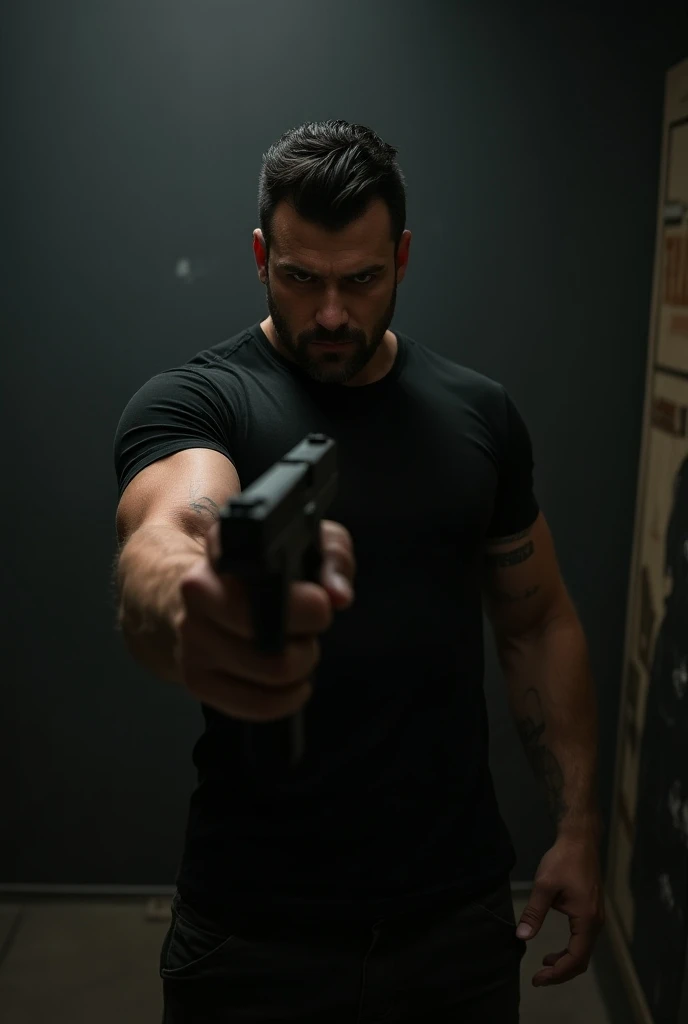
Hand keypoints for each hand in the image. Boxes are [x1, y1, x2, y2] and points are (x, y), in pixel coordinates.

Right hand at [173, 519, 354, 720]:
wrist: (209, 596)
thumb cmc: (265, 571)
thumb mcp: (308, 543)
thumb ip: (333, 558)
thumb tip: (338, 594)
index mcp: (224, 547)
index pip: (262, 574)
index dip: (300, 599)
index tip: (318, 603)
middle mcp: (197, 590)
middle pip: (272, 633)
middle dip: (307, 635)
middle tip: (308, 627)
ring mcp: (192, 637)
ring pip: (272, 671)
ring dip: (301, 665)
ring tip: (296, 647)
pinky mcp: (195, 678)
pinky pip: (256, 705)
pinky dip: (287, 698)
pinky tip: (291, 681)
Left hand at [516, 834, 604, 986]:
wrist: (580, 840)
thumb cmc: (563, 860)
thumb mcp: (544, 886)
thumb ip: (534, 912)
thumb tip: (522, 936)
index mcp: (587, 920)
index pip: (575, 958)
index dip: (557, 973)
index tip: (537, 978)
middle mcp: (596, 923)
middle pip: (582, 960)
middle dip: (561, 972)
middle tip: (539, 978)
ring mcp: (596, 917)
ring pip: (583, 951)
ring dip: (565, 962)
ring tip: (544, 965)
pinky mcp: (592, 911)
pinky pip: (583, 940)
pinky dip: (570, 950)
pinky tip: (555, 949)